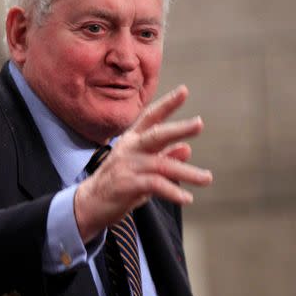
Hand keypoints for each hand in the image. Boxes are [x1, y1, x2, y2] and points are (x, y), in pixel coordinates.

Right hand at [73, 85, 211, 242]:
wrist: (89, 205)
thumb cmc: (118, 184)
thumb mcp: (143, 169)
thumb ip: (164, 158)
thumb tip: (187, 148)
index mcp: (132, 140)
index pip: (151, 117)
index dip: (167, 103)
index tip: (184, 90)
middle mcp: (129, 149)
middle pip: (156, 135)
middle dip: (178, 128)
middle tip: (199, 123)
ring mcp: (127, 166)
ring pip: (162, 164)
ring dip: (187, 172)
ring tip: (207, 178)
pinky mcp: (127, 184)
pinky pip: (155, 185)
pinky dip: (173, 192)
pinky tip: (187, 199)